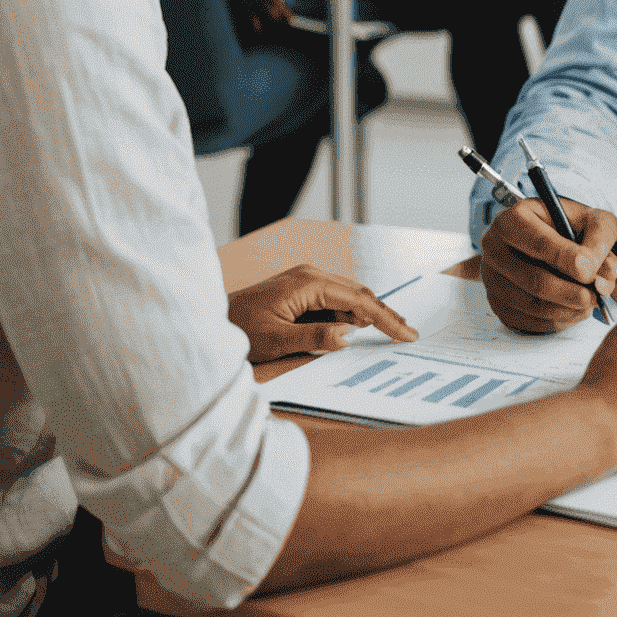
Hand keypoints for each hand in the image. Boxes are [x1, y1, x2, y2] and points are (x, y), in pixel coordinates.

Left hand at [227, 263, 417, 361]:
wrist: (210, 321)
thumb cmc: (238, 330)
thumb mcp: (276, 340)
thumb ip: (314, 337)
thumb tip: (349, 336)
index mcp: (309, 283)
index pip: (359, 300)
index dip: (386, 318)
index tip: (406, 333)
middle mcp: (311, 276)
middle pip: (359, 294)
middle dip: (383, 315)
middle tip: (407, 335)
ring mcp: (306, 281)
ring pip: (348, 298)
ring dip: (366, 317)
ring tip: (390, 333)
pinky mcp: (301, 291)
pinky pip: (333, 302)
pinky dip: (348, 317)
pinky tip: (355, 331)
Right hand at [480, 197, 616, 332]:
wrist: (553, 240)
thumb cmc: (571, 227)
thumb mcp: (593, 220)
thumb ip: (600, 241)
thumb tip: (599, 278)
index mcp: (517, 217)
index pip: (538, 243)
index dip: (566, 260)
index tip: (589, 272)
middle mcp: (496, 246)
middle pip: (534, 280)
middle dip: (570, 292)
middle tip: (594, 296)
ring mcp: (493, 277)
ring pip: (531, 305)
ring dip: (566, 310)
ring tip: (589, 302)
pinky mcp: (498, 303)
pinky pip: (527, 321)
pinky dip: (555, 320)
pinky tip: (572, 309)